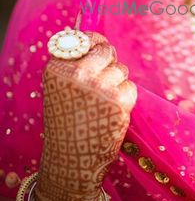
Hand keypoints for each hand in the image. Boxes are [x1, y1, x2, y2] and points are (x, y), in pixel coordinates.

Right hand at [34, 31, 136, 200]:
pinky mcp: (118, 101)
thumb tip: (101, 41)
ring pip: (120, 69)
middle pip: (107, 51)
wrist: (71, 161)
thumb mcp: (61, 89)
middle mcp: (78, 74)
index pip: (85, 39)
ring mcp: (99, 87)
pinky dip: (126, 99)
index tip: (99, 47)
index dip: (96, 42)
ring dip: (117, 84)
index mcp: (59, 68)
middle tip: (101, 83)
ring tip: (102, 104)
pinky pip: (130, 87)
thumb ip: (76, 64)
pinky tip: (111, 113)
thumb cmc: (68, 121)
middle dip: (109, 63)